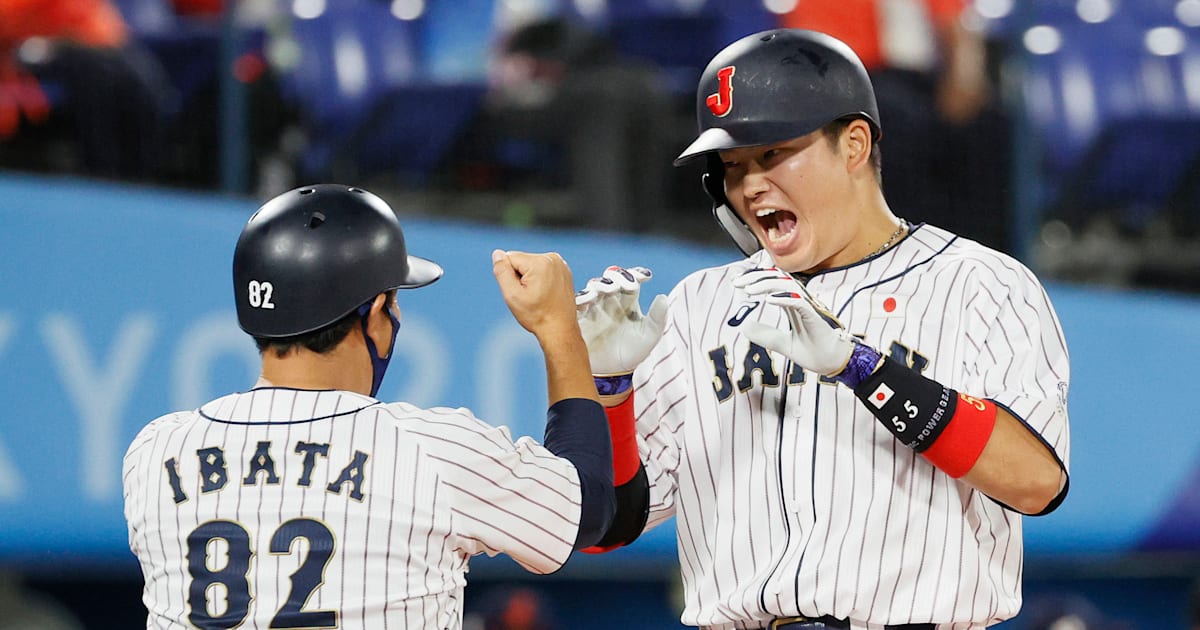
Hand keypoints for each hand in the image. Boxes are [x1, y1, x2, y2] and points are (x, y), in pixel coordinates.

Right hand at [492, 250, 578, 339]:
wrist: (560, 329)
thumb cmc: (538, 316)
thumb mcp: (512, 295)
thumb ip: (502, 271)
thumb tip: (497, 253)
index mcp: (539, 262)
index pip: (509, 258)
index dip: (510, 277)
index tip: (522, 291)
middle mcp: (552, 258)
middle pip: (521, 260)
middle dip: (520, 277)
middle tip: (530, 296)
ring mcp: (560, 264)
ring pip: (531, 265)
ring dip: (530, 279)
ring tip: (539, 296)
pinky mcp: (563, 270)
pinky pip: (542, 269)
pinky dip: (541, 279)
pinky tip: (546, 293)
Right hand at [575, 265, 667, 375]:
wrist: (612, 374)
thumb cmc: (632, 353)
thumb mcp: (649, 337)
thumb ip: (658, 318)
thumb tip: (662, 297)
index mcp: (628, 302)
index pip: (632, 281)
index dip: (637, 274)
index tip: (646, 276)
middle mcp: (610, 301)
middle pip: (611, 279)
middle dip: (617, 278)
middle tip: (622, 285)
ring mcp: (594, 307)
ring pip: (594, 287)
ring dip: (600, 285)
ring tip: (606, 290)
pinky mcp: (580, 318)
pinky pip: (577, 303)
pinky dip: (581, 298)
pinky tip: (586, 300)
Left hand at [731, 267, 856, 376]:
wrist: (833, 363)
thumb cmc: (814, 351)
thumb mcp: (782, 343)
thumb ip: (765, 334)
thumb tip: (744, 327)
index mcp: (792, 303)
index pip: (772, 283)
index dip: (754, 278)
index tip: (736, 282)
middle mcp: (800, 300)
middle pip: (777, 278)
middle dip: (756, 276)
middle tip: (737, 283)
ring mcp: (808, 306)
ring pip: (787, 285)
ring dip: (766, 285)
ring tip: (748, 290)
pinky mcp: (815, 316)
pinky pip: (799, 302)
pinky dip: (784, 298)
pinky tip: (768, 300)